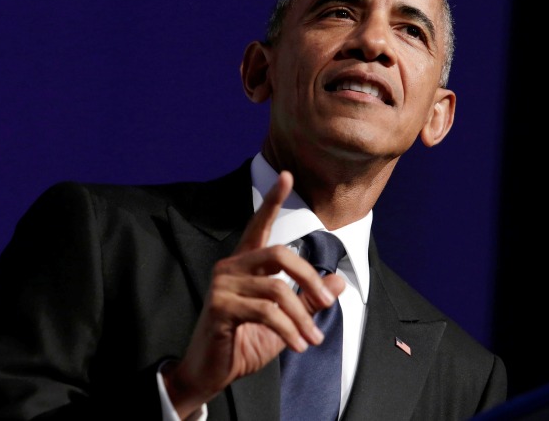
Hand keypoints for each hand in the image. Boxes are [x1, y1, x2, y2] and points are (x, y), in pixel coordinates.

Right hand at [162, 170, 345, 418]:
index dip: (272, 200)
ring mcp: (222, 286)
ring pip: (276, 289)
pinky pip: (265, 312)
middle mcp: (230, 267)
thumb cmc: (243, 343)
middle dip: (308, 277)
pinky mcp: (219, 307)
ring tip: (314, 340)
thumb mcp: (285, 321)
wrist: (210, 373)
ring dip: (302, 317)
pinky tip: (298, 345)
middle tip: (328, 304)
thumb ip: (308, 300)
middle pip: (279, 254)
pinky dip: (288, 329)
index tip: (287, 175)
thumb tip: (339, 282)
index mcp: (245, 264)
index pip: (259, 225)